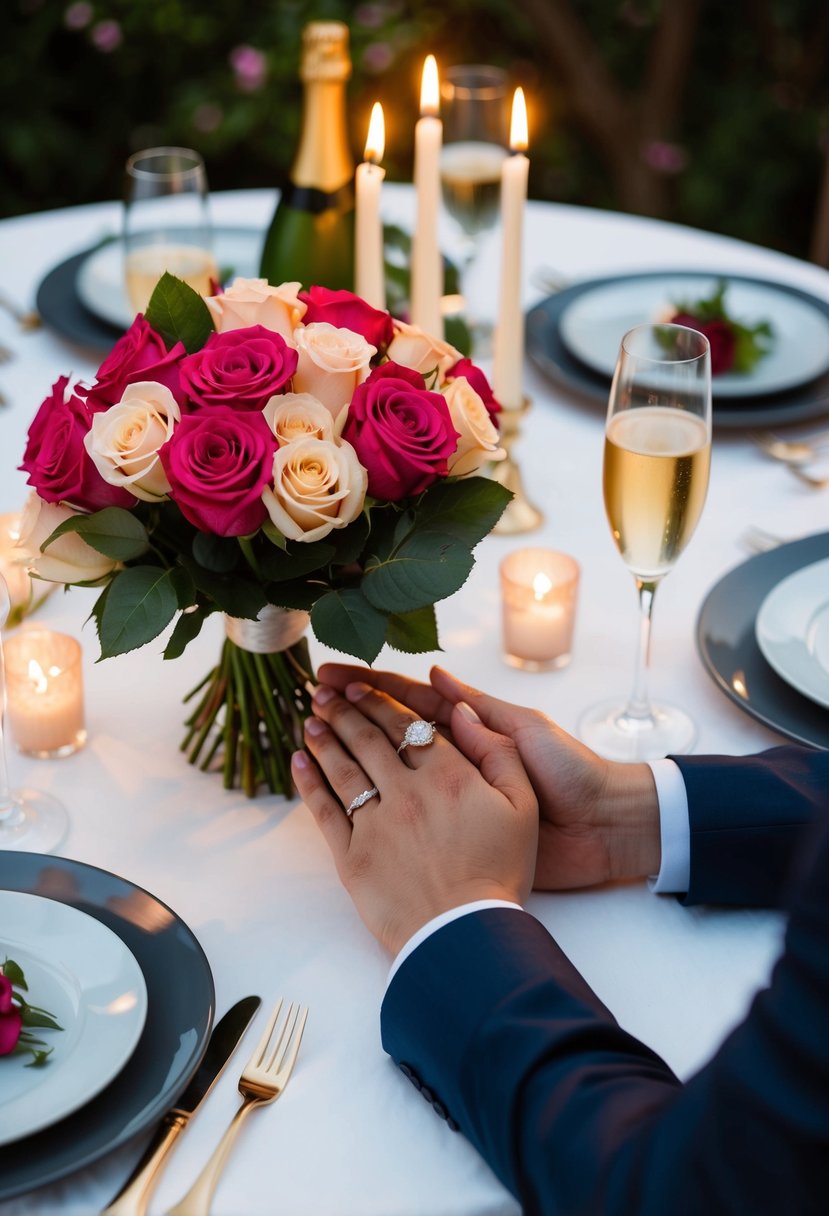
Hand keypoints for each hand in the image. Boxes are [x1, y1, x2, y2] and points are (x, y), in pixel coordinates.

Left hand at [291, 682, 537, 956]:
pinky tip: (299, 762)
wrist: (466, 934)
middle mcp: (406, 792)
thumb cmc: (500, 873)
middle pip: (368, 740)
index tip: (359, 686)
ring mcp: (375, 824)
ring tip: (310, 718)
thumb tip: (463, 712)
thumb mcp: (523, 805)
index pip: (406, 726)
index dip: (380, 701)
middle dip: (343, 710)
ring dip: (324, 738)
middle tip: (323, 692)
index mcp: (447, 775)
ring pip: (342, 769)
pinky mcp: (353, 856)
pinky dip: (309, 783)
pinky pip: (324, 811)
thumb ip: (497, 753)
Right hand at [316, 664, 660, 890]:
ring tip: (311, 736)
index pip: (412, 700)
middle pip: (391, 730)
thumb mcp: (527, 730)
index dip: (372, 685)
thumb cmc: (571, 772)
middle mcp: (454, 757)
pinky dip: (372, 801)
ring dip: (351, 751)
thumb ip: (480, 709)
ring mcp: (449, 793)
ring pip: (391, 769)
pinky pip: (406, 812)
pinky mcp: (454, 827)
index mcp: (471, 728)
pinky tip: (340, 793)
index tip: (332, 675)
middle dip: (350, 711)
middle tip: (310, 698)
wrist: (601, 828)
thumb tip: (437, 675)